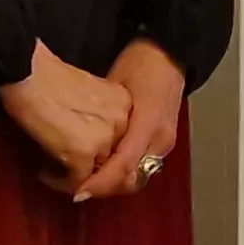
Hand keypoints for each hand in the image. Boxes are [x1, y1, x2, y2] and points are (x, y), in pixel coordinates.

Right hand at [0, 46, 130, 188]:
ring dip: (76, 177)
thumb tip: (88, 136)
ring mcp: (104, 137)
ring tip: (54, 171)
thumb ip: (97, 114)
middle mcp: (121, 120)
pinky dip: (60, 183)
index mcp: (124, 101)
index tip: (85, 157)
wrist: (28, 73)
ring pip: (97, 173)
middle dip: (91, 167)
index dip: (101, 151)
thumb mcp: (86, 91)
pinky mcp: (83, 152)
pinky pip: (77, 181)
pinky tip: (45, 173)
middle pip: (112, 157)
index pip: (122, 138)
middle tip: (69, 170)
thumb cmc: (46, 78)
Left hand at [76, 43, 190, 201]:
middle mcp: (160, 140)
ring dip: (111, 183)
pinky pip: (141, 168)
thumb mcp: (114, 86)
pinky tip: (103, 167)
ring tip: (84, 178)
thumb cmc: (139, 64)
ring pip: (137, 178)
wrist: (170, 52)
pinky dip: (121, 173)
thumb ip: (101, 117)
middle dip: (103, 188)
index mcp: (149, 124)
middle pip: (131, 180)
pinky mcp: (163, 144)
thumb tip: (74, 144)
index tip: (77, 191)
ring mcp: (165, 144)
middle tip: (73, 186)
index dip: (100, 183)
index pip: (123, 166)